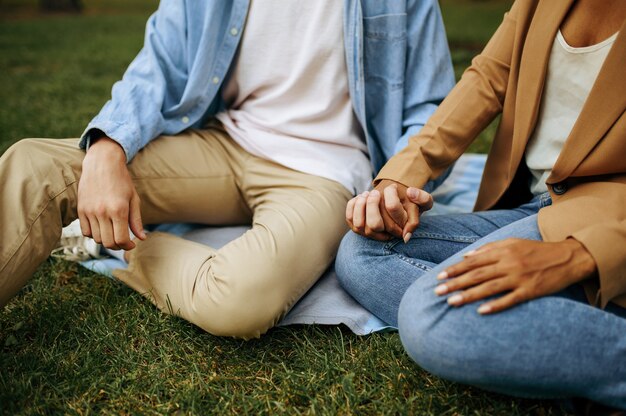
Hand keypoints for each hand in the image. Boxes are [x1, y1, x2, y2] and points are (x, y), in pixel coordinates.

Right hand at [77, 136, 145, 249]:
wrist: (102, 163)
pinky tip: (102, 227)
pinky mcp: (80, 209)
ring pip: (96, 239)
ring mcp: (89, 211)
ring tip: (113, 231)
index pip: (121, 239)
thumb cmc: (122, 180)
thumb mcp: (134, 199)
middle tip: (123, 240)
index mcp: (118, 210)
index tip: (132, 243)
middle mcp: (102, 212)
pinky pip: (85, 231)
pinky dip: (94, 234)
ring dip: (106, 239)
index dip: (128, 245)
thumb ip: (136, 220)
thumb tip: (142, 238)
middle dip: (117, 245)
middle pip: (108, 243)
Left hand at [345, 180, 432, 240]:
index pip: (394, 221)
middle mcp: (384, 235)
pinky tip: (361, 197)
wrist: (395, 199)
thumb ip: (424, 199)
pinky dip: (353, 205)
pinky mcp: (357, 226)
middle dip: (373, 204)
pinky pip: (349, 218)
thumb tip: (410, 193)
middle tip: (377, 192)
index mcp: (400, 231)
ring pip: (359, 225)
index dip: (392, 200)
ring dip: (362, 205)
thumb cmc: (409, 201)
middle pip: (374, 225)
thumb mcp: (423, 200)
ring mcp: (369, 232)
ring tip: (368, 194)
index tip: (393, 187)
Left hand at [434, 238, 596, 313]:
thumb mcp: (512, 243)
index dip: (455, 269)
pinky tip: (481, 311)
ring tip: (451, 302)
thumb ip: (488, 249)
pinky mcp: (531, 291)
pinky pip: (510, 300)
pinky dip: (495, 305)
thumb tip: (466, 256)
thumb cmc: (536, 251)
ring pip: (489, 287)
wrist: (567, 257)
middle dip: (455, 283)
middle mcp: (508, 263)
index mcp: (502, 251)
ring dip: (469, 295)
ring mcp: (519, 278)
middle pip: (477, 275)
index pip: (473, 262)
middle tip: (438, 292)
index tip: (439, 277)